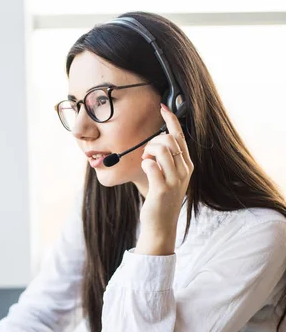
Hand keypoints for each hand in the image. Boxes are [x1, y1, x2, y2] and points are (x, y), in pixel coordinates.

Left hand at [139, 103, 193, 240]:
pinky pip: (150, 164)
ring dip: (147, 151)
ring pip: (160, 149)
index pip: (180, 136)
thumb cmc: (162, 199)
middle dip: (153, 141)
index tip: (162, 106)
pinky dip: (144, 163)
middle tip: (146, 154)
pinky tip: (145, 170)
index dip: (171, 119)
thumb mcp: (170, 177)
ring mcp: (175, 180)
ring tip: (145, 161)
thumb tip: (156, 141)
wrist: (161, 225)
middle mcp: (184, 170)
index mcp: (187, 165)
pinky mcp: (162, 189)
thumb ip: (167, 160)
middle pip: (169, 139)